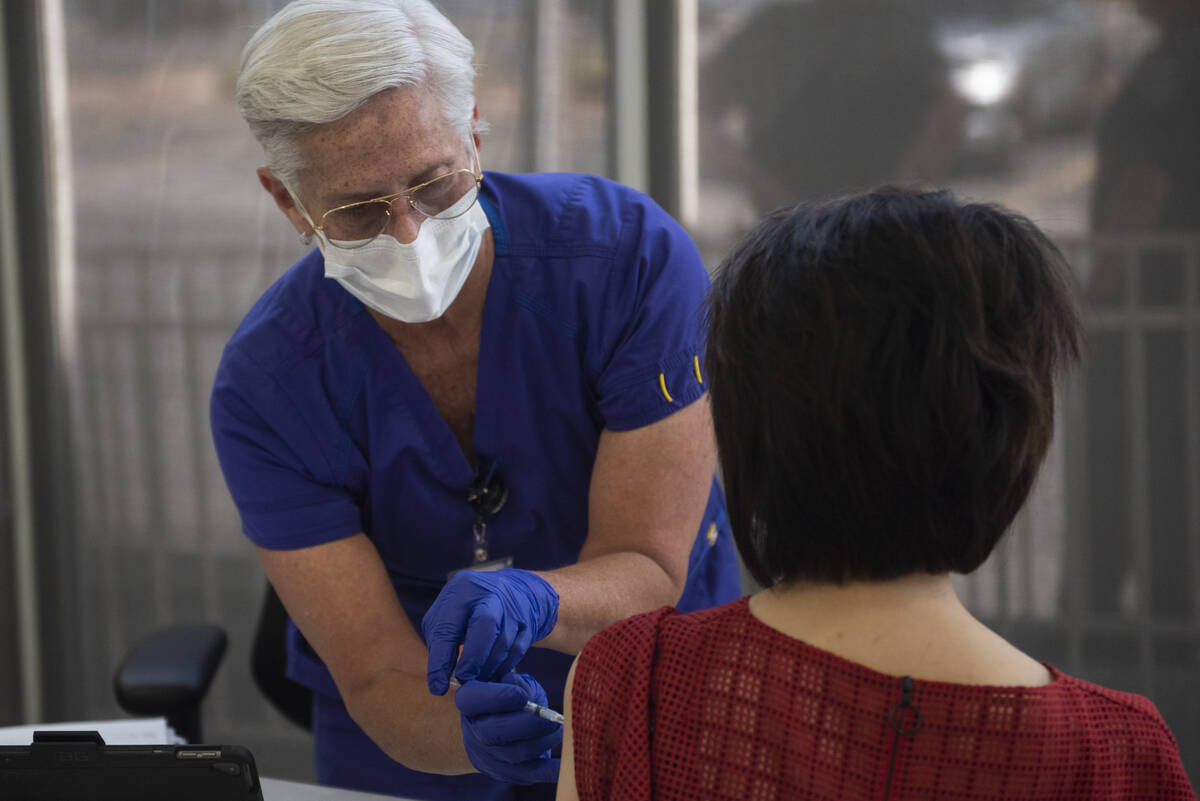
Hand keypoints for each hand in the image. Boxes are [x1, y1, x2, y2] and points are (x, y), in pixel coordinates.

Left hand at [423, 568, 558, 694]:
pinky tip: (493, 676)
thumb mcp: (449, 613)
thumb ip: (441, 641)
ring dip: (488, 668)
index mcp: (463, 589)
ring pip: (504, 642)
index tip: (437, 687)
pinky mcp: (529, 623)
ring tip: (477, 682)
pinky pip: (518, 650)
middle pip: (486, 624)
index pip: (448, 626)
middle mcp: (491, 594)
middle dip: (472, 659)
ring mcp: (514, 607)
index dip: (441, 661)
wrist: (515, 590)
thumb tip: (438, 678)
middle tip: (464, 681)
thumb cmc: (471, 607)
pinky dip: (503, 667)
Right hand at [455, 672, 561, 784]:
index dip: (496, 698)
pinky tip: (565, 762)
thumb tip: (528, 696)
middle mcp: (473, 731)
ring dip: (542, 742)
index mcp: (469, 702)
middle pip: (492, 733)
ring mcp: (488, 756)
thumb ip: (520, 684)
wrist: (506, 725)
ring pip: (514, 754)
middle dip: (527, 725)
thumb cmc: (514, 695)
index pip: (471, 700)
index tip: (521, 696)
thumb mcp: (516, 682)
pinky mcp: (507, 773)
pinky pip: (530, 773)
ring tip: (560, 730)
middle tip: (552, 719)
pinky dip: (550, 770)